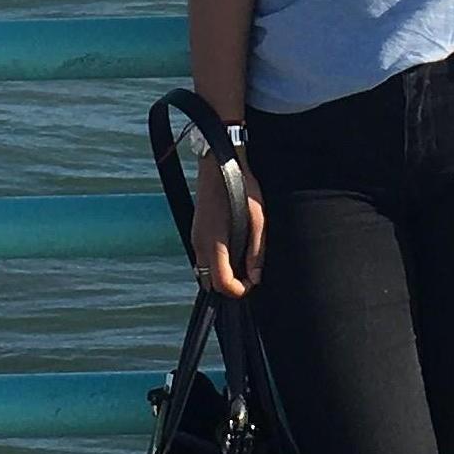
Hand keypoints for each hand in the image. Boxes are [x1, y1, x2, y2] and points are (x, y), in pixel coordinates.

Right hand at [190, 151, 265, 297]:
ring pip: (204, 271)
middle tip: (248, 274)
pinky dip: (216, 263)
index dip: (238, 291)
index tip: (252, 283)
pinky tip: (233, 250)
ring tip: (242, 261)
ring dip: (222, 274)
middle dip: (229, 286)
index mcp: (215, 242)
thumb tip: (256, 278)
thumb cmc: (242, 187)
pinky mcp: (196, 231)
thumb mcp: (258, 219)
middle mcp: (200, 243)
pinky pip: (203, 258)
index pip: (221, 284)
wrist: (220, 163)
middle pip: (210, 283)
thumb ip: (256, 251)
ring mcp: (195, 237)